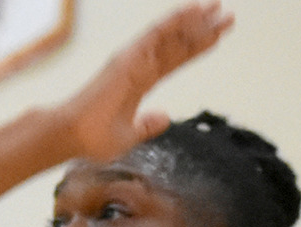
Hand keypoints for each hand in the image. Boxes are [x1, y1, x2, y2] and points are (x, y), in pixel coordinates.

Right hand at [52, 2, 234, 162]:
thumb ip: (147, 125)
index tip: (219, 38)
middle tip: (228, 16)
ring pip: (171, 35)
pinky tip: (194, 10)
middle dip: (204, 29)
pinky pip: (156, 35)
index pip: (175, 60)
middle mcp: (138, 65)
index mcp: (139, 82)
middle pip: (178, 44)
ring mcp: (134, 59)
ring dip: (195, 20)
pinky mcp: (128, 58)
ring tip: (219, 6)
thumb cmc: (93, 139)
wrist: (71, 136)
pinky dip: (175, 22)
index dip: (197, 48)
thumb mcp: (130, 136)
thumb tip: (165, 116)